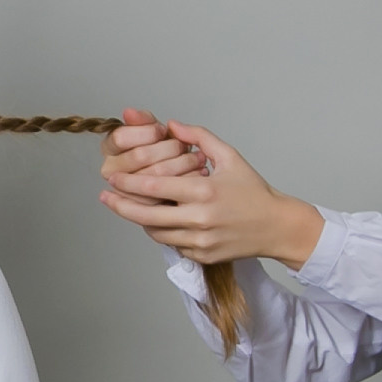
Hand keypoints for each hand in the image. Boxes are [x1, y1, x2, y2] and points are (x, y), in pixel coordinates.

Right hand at [98, 107, 192, 185]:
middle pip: (140, 155)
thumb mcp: (152, 131)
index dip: (146, 132)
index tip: (161, 130)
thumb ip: (143, 120)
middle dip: (168, 146)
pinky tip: (197, 173)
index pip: (120, 138)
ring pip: (155, 174)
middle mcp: (110, 172)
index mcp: (109, 149)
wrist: (176, 182)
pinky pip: (167, 193)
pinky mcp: (145, 208)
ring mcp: (125, 192)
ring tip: (196, 158)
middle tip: (183, 145)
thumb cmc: (163, 152)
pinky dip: (187, 179)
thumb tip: (129, 112)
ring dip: (182, 162)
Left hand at [98, 117, 322, 269]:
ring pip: (156, 233)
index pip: (154, 186)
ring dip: (141, 219)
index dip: (128, 182)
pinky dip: (162, 232)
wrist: (276, 226)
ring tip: (130, 206)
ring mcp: (200, 242)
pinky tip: (157, 220)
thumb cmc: (253, 190)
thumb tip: (170, 125)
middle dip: (120, 206)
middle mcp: (199, 219)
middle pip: (146, 216)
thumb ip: (199, 137)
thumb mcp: (229, 156)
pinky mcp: (202, 257)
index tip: (113, 177)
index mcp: (204, 191)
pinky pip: (172, 244)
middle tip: (105, 197)